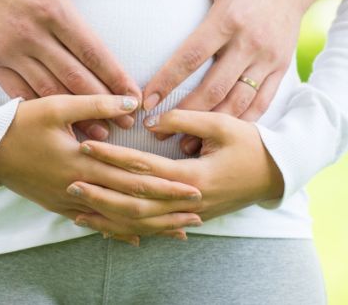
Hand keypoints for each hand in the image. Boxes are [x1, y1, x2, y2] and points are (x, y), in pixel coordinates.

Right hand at [0, 0, 143, 137]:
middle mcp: (30, 33)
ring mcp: (9, 51)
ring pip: (49, 91)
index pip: (91, 50)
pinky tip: (61, 125)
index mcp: (52, 7)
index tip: (135, 96)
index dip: (116, 77)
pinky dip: (43, 111)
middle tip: (127, 121)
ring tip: (101, 132)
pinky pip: (21, 94)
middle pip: (74, 77)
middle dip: (104, 103)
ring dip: (76, 115)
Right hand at [0, 95, 204, 245]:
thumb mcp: (58, 105)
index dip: (165, 184)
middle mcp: (80, 188)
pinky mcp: (61, 208)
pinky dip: (119, 232)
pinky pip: (96, 225)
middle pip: (131, 203)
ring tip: (178, 230)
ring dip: (150, 225)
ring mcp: (70, 203)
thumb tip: (133, 103)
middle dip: (167, 208)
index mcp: (83, 163)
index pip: (133, 177)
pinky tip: (138, 238)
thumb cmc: (21, 122)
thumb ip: (97, 103)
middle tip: (198, 211)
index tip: (193, 186)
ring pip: (117, 220)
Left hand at [72, 109, 283, 229]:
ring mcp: (189, 215)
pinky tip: (105, 226)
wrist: (277, 173)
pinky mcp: (190, 219)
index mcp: (193, 176)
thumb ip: (185, 118)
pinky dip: (128, 230)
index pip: (143, 168)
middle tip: (70, 182)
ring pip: (141, 223)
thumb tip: (150, 121)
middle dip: (101, 193)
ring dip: (108, 217)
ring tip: (78, 209)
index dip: (112, 158)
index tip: (86, 147)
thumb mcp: (222, 123)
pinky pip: (154, 229)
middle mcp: (188, 201)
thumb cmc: (251, 144)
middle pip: (135, 202)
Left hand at [140, 0, 316, 152]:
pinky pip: (261, 104)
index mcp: (230, 16)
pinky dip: (240, 124)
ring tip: (182, 144)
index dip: (168, 81)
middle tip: (155, 130)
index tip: (144, 101)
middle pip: (215, 88)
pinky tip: (217, 138)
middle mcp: (252, 42)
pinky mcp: (281, 68)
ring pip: (239, 103)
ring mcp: (270, 58)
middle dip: (183, 114)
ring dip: (211, 127)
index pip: (193, 55)